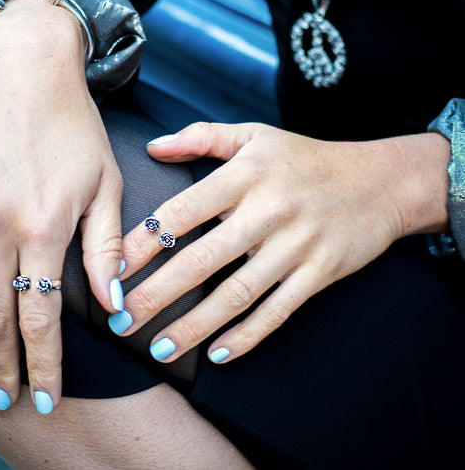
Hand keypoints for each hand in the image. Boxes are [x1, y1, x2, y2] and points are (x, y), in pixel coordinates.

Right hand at [0, 0, 123, 411]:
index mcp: (41, 223)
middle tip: (4, 398)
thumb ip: (105, 248)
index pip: (39, 315)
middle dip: (0, 364)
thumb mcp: (105, 185)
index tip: (42, 395)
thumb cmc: (74, 127)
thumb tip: (113, 305)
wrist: (26, 69)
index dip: (42, 363)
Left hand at [116, 122, 449, 363]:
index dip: (143, 243)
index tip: (113, 271)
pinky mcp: (320, 272)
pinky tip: (218, 354)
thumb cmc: (305, 158)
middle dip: (157, 295)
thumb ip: (201, 137)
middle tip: (121, 322)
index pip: (182, 211)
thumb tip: (153, 146)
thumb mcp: (255, 136)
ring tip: (159, 350)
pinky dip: (247, 336)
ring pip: (237, 294)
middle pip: (202, 259)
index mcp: (245, 174)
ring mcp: (297, 244)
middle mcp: (268, 209)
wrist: (377, 180)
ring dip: (194, 326)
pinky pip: (278, 310)